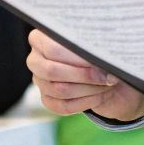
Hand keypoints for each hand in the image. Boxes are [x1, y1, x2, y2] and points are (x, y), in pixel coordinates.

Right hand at [26, 28, 143, 120]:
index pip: (53, 49)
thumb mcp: (97, 40)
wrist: (104, 71)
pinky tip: (100, 95)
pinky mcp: (48, 100)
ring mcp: (40, 81)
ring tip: (107, 84)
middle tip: (107, 75)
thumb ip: (94, 43)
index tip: (99, 59)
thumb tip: (101, 54)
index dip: (77, 56)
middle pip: (52, 71)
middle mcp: (35, 60)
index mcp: (41, 38)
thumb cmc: (98, 50)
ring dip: (89, 89)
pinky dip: (86, 102)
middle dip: (84, 75)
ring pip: (60, 90)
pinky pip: (64, 106)